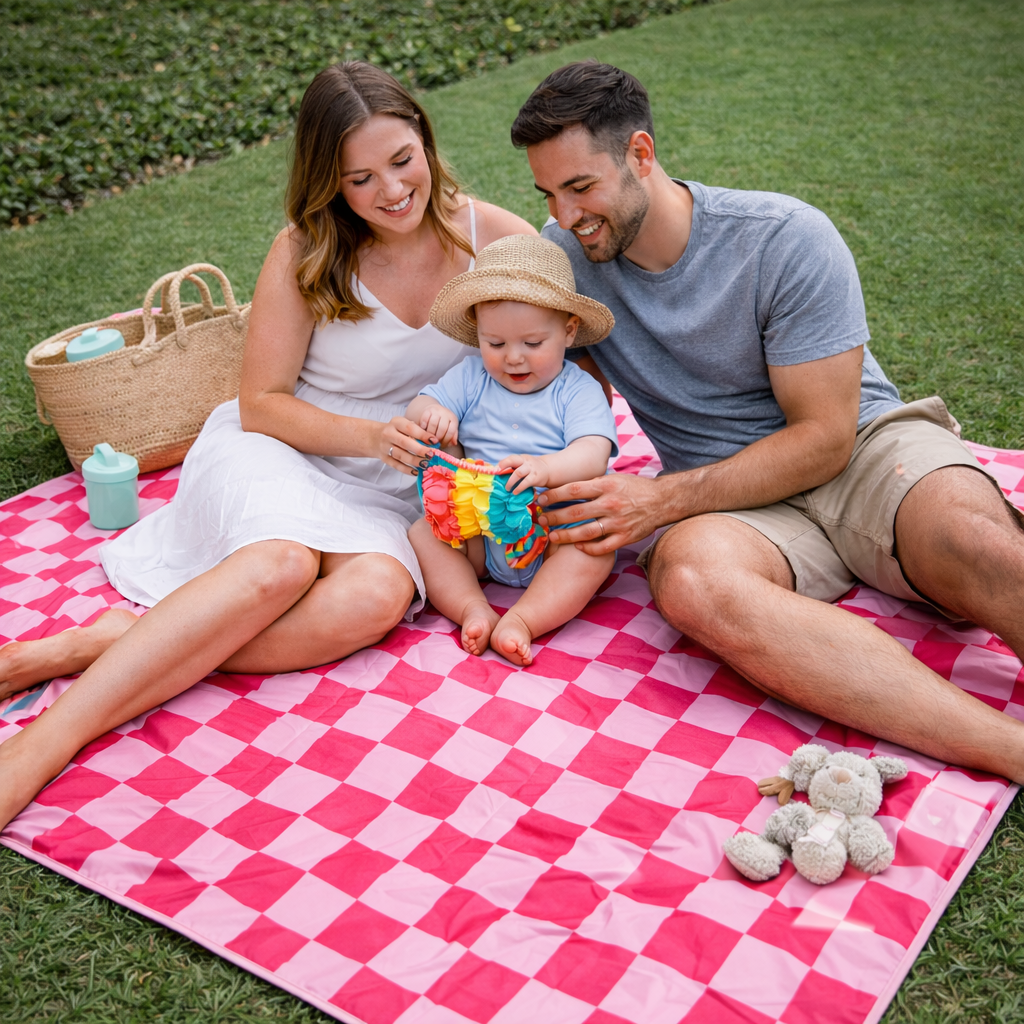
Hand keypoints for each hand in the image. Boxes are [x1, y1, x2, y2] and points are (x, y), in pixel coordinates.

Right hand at [379, 416, 433, 474]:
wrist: (374, 437)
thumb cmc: (395, 430)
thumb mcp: (403, 425)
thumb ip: (416, 431)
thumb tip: (433, 442)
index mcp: (396, 423)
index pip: (410, 428)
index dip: (423, 435)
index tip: (435, 441)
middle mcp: (388, 434)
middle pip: (404, 443)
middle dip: (419, 450)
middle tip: (431, 455)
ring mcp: (385, 447)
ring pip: (400, 455)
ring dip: (414, 461)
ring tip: (426, 464)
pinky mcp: (384, 458)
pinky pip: (396, 465)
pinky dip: (407, 470)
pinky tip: (416, 472)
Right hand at [418, 404, 458, 447]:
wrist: (434, 412)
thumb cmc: (443, 424)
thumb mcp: (449, 430)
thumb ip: (452, 437)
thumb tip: (454, 443)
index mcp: (453, 419)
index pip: (451, 432)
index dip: (446, 440)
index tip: (441, 445)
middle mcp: (446, 413)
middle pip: (442, 428)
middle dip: (437, 438)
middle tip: (433, 443)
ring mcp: (436, 410)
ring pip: (433, 424)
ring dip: (430, 434)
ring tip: (428, 438)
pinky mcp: (427, 410)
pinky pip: (425, 419)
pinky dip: (423, 426)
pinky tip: (423, 430)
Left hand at [497, 453, 549, 494]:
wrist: (548, 470)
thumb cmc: (530, 468)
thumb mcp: (523, 464)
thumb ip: (513, 467)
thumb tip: (497, 474)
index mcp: (521, 458)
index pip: (511, 458)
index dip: (503, 462)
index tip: (496, 469)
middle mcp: (525, 462)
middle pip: (513, 460)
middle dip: (504, 465)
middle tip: (497, 477)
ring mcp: (531, 469)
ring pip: (518, 473)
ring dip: (510, 481)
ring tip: (507, 488)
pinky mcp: (535, 477)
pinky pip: (526, 482)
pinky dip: (519, 488)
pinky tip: (515, 492)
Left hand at [538, 473, 664, 553]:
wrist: (662, 501)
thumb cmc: (634, 488)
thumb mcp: (613, 479)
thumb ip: (592, 484)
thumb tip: (566, 488)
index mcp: (606, 486)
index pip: (573, 489)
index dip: (554, 495)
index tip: (541, 499)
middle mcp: (611, 504)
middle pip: (576, 512)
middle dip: (555, 516)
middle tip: (541, 519)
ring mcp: (618, 522)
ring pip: (586, 532)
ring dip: (566, 535)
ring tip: (552, 536)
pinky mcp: (625, 537)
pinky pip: (602, 547)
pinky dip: (588, 548)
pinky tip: (577, 547)